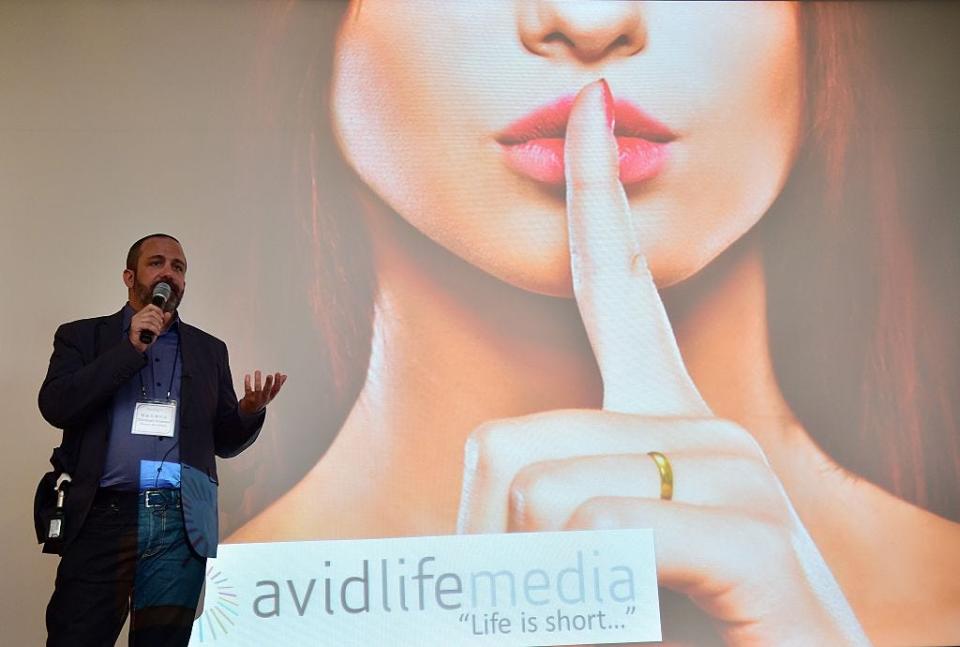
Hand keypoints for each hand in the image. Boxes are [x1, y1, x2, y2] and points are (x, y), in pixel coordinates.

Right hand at [129, 304, 171, 352]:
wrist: (139, 345)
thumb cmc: (146, 337)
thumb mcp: (158, 327)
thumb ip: (163, 320)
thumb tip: (168, 313)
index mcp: (141, 314)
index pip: (150, 306)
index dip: (158, 310)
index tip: (163, 317)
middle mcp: (137, 316)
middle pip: (152, 313)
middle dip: (159, 320)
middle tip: (160, 326)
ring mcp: (135, 321)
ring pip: (150, 318)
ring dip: (157, 325)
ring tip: (158, 330)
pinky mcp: (135, 326)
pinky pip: (148, 325)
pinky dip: (154, 329)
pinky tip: (156, 333)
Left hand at [239, 370, 286, 413]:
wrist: (251, 410)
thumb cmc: (263, 398)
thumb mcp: (271, 393)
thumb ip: (278, 384)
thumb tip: (285, 376)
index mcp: (271, 396)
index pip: (276, 389)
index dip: (278, 382)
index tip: (278, 373)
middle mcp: (264, 398)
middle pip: (267, 391)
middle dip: (268, 384)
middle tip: (269, 376)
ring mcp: (256, 399)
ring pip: (257, 390)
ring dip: (257, 380)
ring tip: (258, 372)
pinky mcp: (248, 398)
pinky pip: (248, 389)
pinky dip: (247, 382)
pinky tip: (248, 376)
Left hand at [456, 81, 869, 645]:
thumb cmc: (673, 629)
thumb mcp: (579, 562)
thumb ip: (527, 514)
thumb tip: (477, 487)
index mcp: (660, 419)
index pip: (619, 286)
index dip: (595, 196)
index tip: (587, 111)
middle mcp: (703, 426)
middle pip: (510, 443)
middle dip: (486, 548)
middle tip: (532, 608)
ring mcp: (738, 477)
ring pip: (548, 492)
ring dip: (532, 585)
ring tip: (594, 618)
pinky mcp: (761, 541)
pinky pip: (609, 528)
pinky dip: (586, 598)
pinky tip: (646, 617)